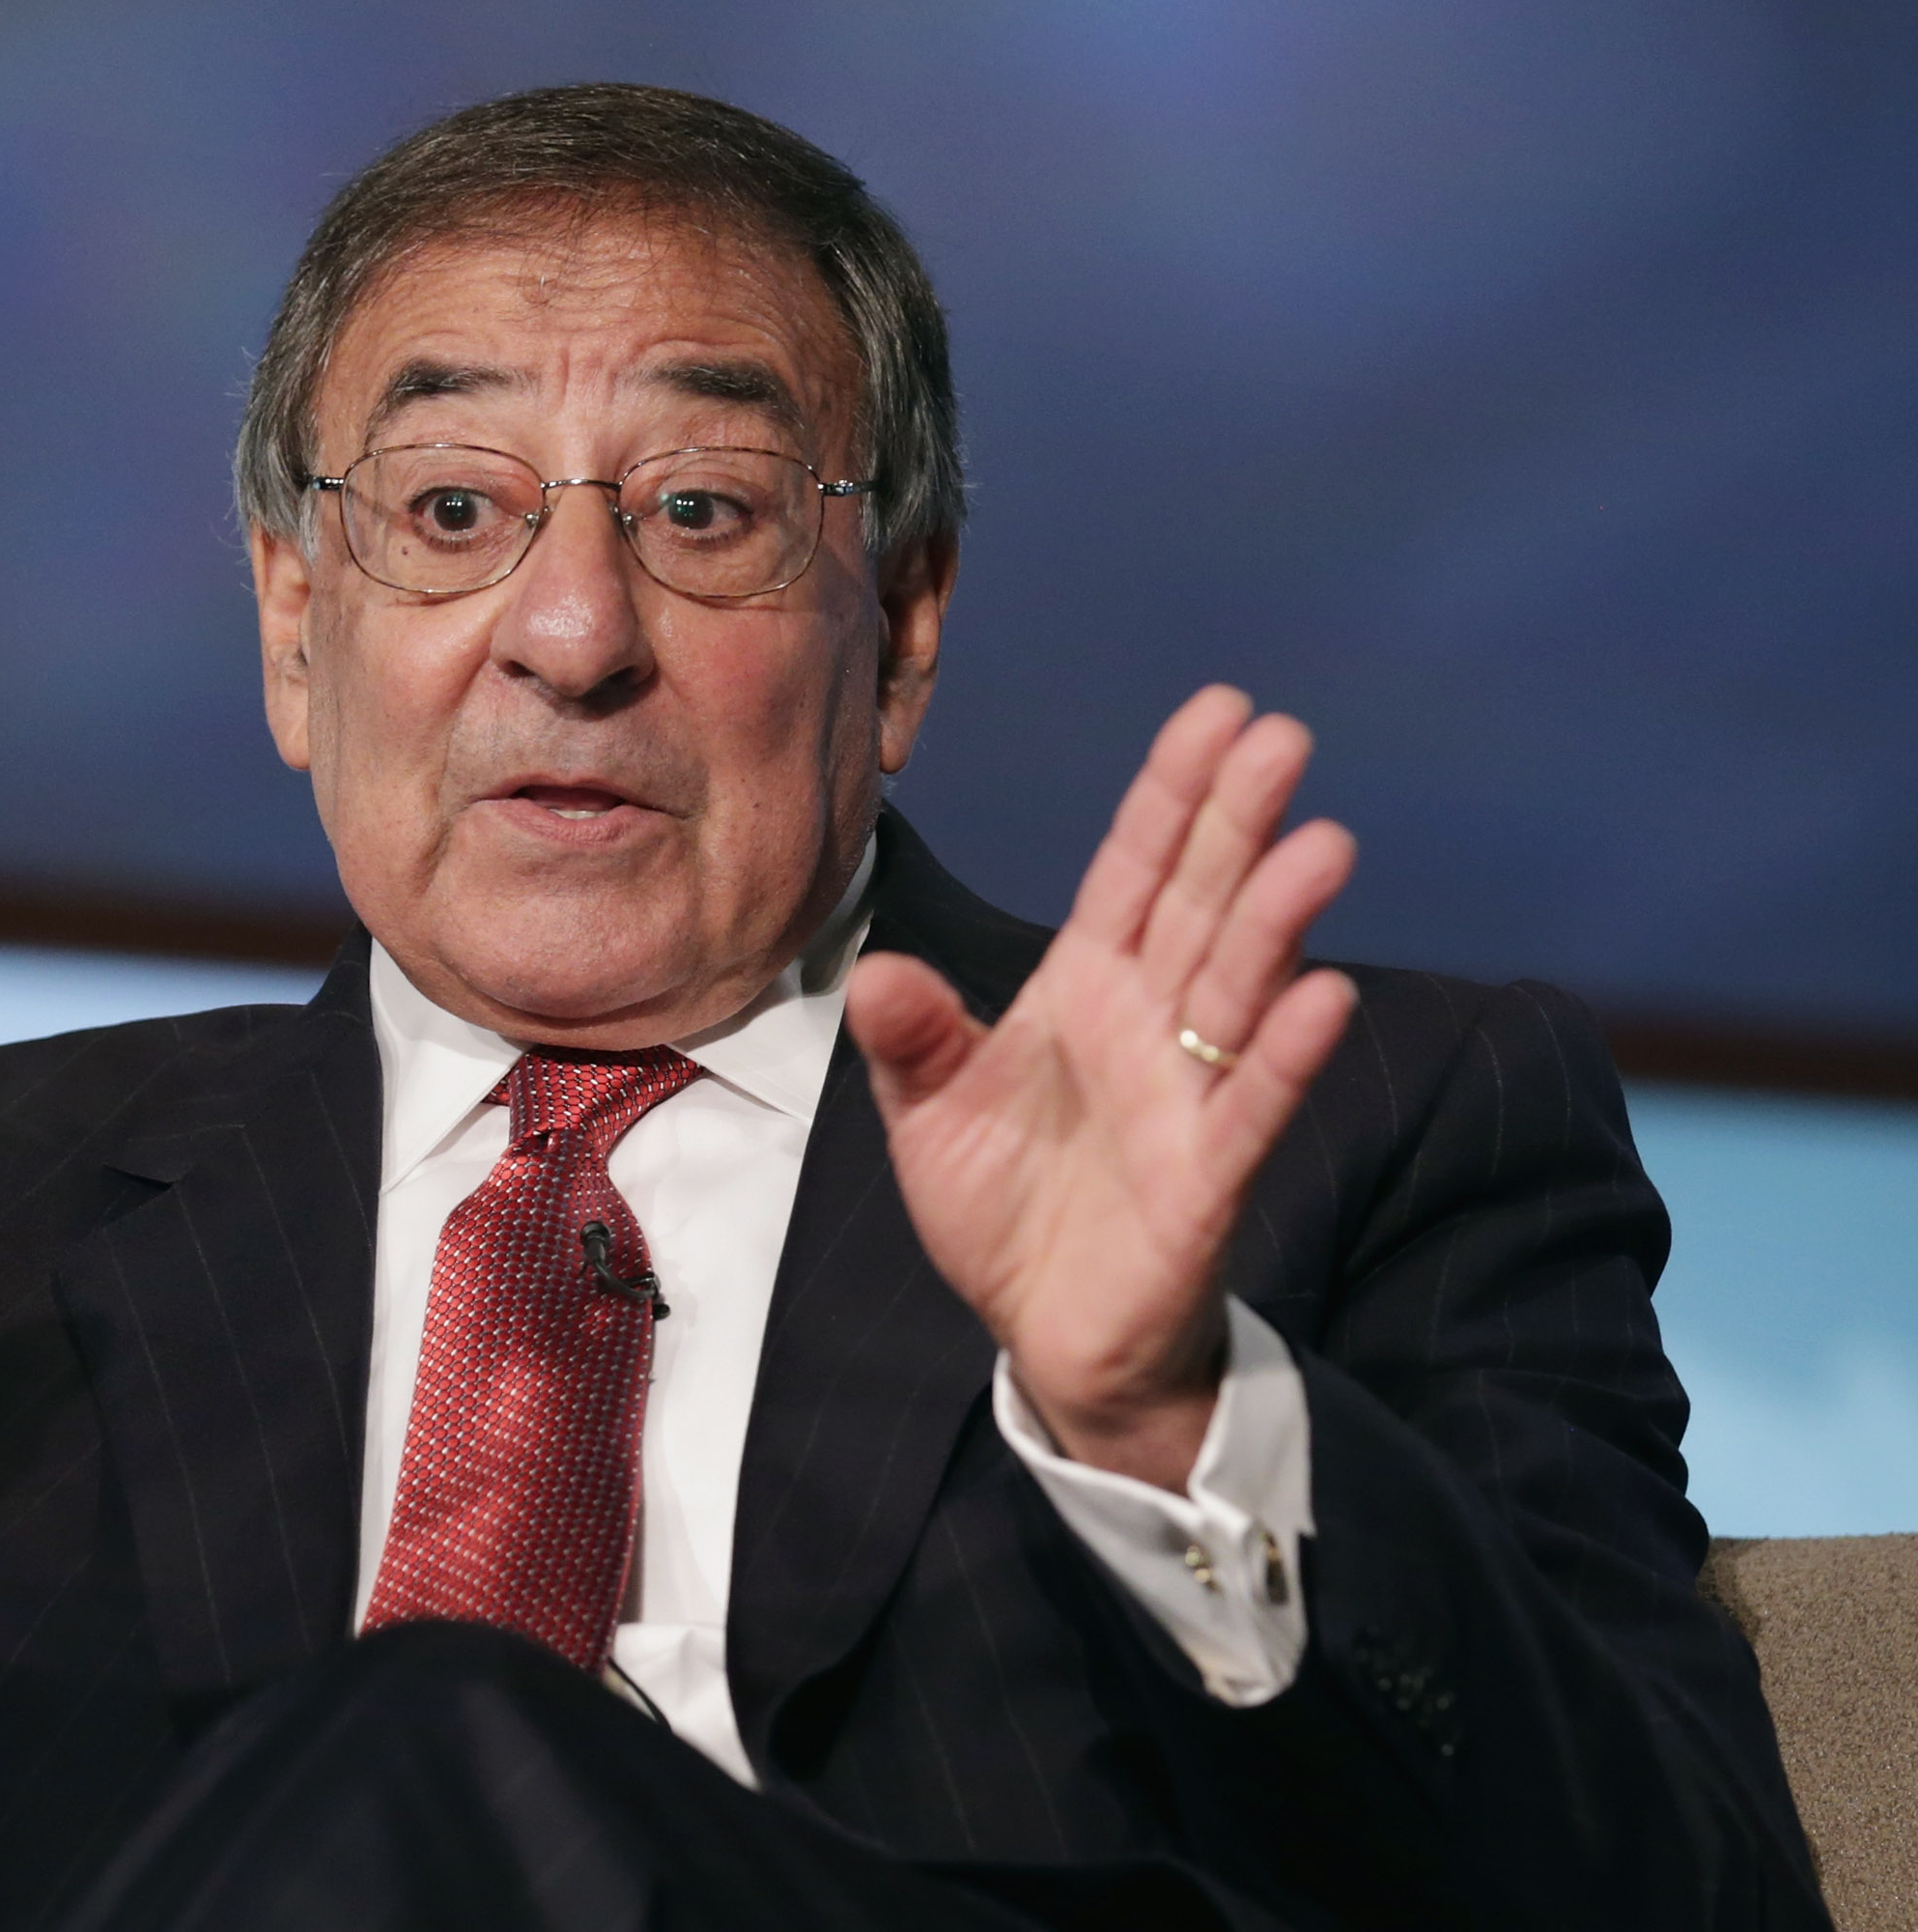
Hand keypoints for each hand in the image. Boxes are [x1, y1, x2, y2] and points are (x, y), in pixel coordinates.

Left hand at [846, 686, 1356, 1491]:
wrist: (1044, 1332)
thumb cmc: (1000, 1205)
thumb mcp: (928, 1113)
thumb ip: (911, 1039)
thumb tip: (878, 972)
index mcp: (1085, 988)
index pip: (1135, 871)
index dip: (1173, 794)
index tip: (1218, 709)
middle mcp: (1149, 1024)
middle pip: (1201, 904)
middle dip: (1239, 822)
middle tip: (1284, 737)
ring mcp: (1187, 1094)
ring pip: (1239, 988)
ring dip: (1277, 919)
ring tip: (1322, 842)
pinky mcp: (1209, 1177)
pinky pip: (1251, 1104)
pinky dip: (1286, 1053)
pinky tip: (1325, 995)